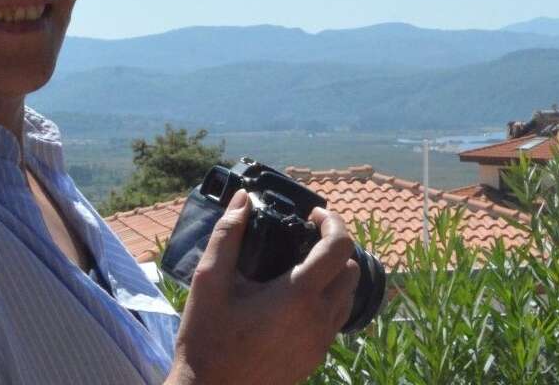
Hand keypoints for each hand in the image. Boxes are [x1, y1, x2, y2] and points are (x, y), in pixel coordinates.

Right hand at [165, 190, 360, 384]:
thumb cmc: (207, 337)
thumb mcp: (209, 280)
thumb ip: (228, 234)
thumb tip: (243, 200)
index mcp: (298, 296)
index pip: (340, 247)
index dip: (332, 222)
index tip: (312, 215)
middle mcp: (318, 319)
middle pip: (351, 270)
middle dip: (333, 248)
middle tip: (304, 239)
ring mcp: (320, 343)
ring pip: (346, 297)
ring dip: (332, 276)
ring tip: (299, 267)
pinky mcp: (314, 359)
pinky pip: (333, 321)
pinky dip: (324, 301)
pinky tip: (292, 300)